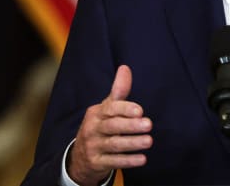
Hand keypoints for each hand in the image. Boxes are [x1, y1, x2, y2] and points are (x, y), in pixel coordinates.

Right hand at [67, 65, 152, 183]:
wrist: (80, 156)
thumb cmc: (99, 126)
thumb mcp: (106, 108)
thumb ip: (119, 91)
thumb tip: (125, 68)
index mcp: (96, 113)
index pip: (110, 109)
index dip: (124, 109)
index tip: (140, 110)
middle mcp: (93, 129)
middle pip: (112, 127)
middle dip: (130, 126)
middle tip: (148, 124)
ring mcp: (94, 147)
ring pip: (114, 145)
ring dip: (132, 143)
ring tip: (149, 141)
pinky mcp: (97, 163)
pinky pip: (113, 162)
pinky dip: (128, 161)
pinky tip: (142, 159)